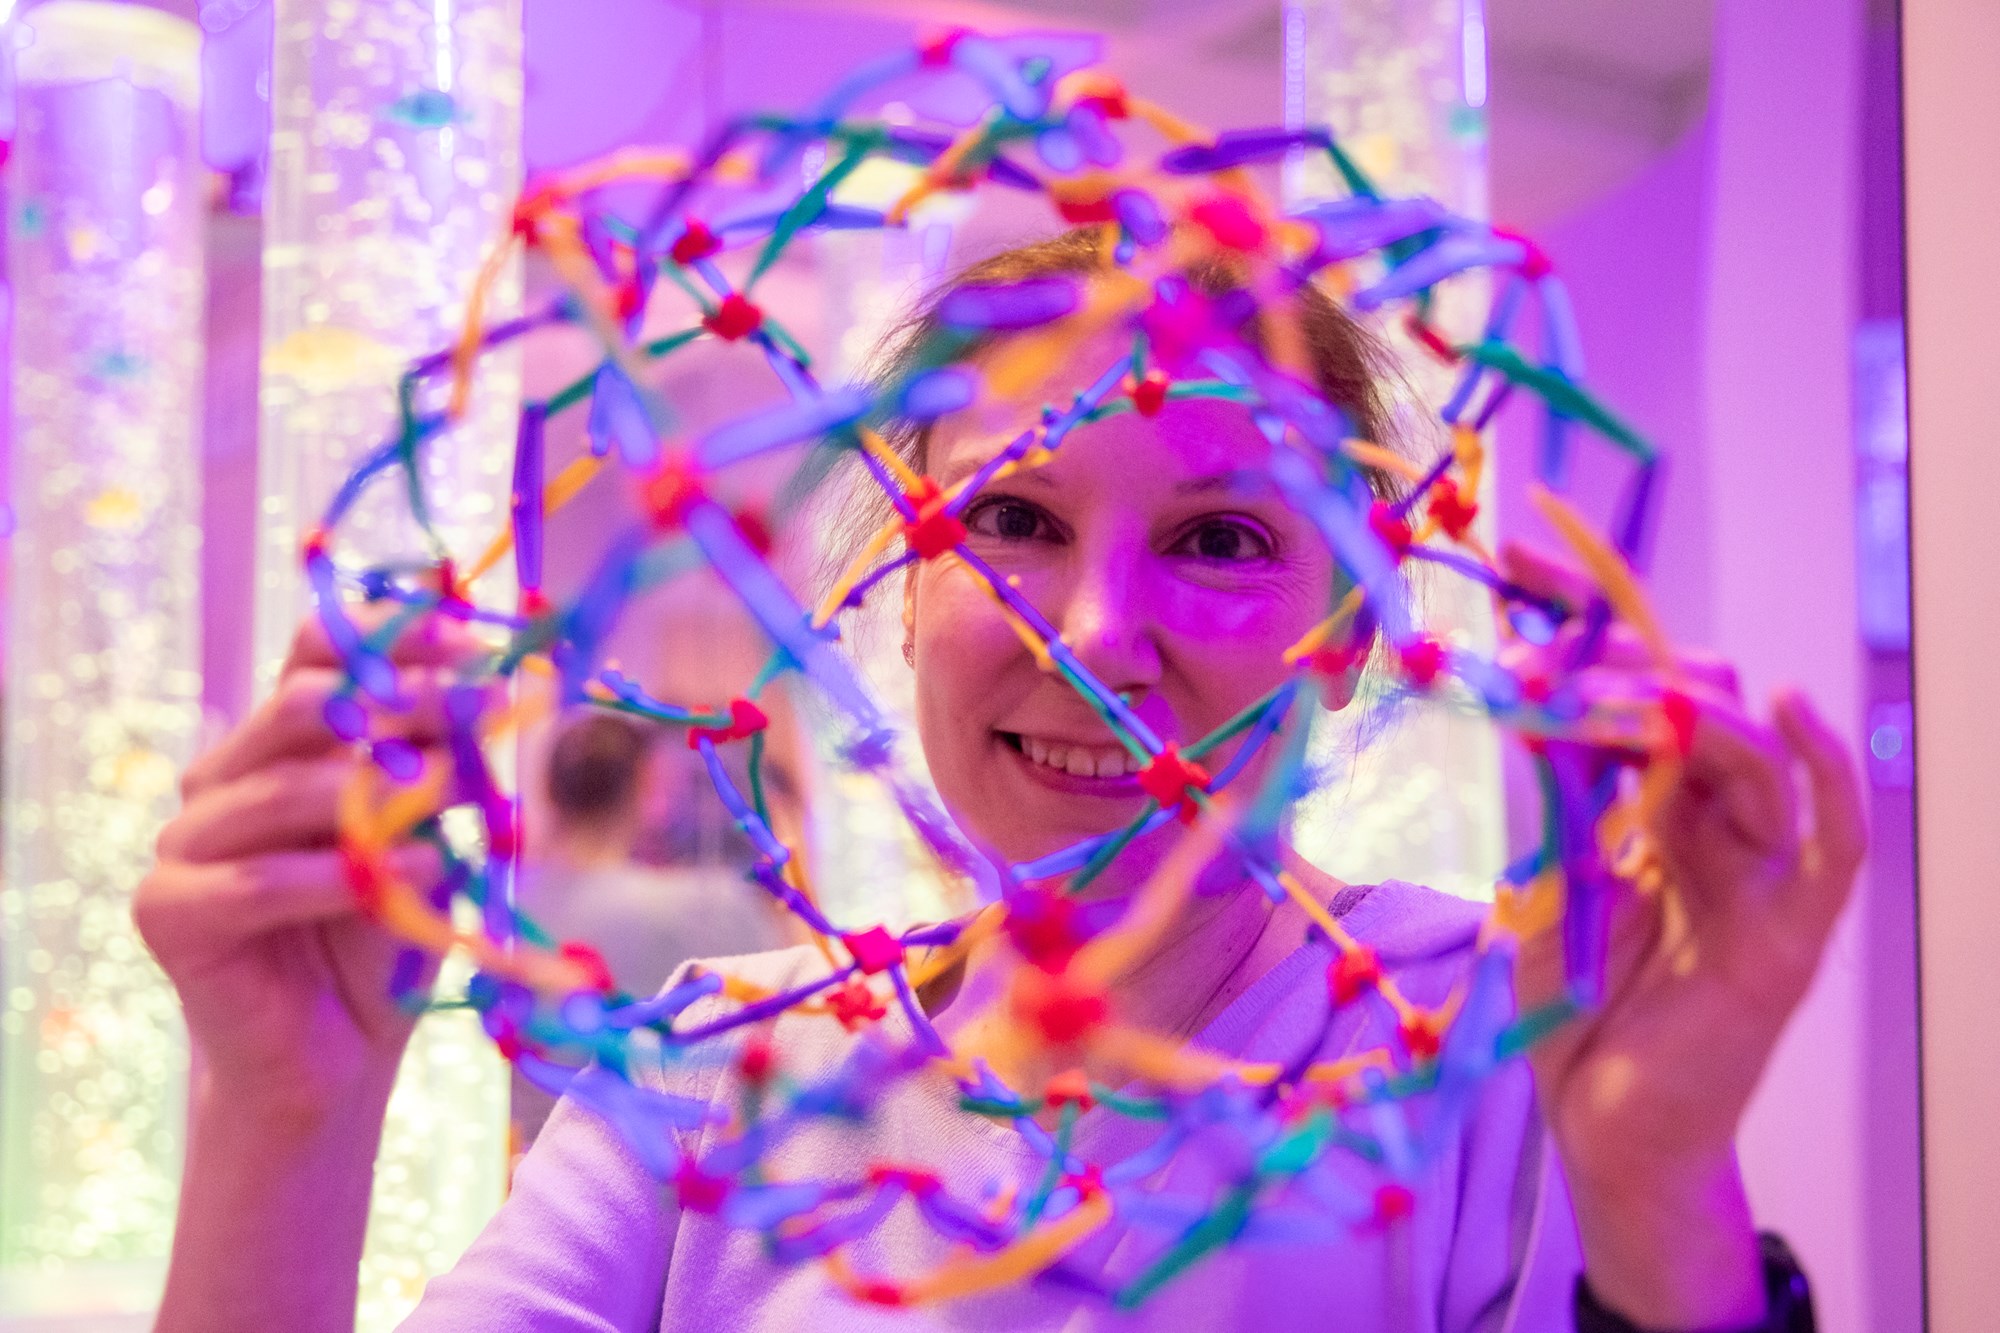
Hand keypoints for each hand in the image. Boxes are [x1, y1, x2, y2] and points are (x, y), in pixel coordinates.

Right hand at [136, 611, 476, 1117]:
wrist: (339, 1053)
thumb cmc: (385, 934)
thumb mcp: (430, 833)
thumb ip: (440, 768)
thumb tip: (489, 693)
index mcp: (279, 743)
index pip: (314, 653)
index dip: (392, 636)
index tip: (476, 642)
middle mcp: (223, 777)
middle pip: (297, 705)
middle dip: (397, 701)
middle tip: (473, 710)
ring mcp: (184, 842)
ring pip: (280, 788)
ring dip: (377, 790)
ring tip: (455, 795)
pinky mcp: (169, 912)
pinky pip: (256, 880)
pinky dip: (343, 873)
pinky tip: (417, 867)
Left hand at [1498, 543, 1866, 1324]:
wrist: (1603, 1124)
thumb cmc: (1575, 1004)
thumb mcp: (1542, 876)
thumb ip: (1549, 794)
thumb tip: (1521, 690)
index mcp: (1657, 805)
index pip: (1634, 688)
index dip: (1586, 619)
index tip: (1516, 555)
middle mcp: (1716, 822)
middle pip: (1698, 700)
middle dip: (1623, 655)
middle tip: (1539, 632)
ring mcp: (1762, 871)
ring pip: (1754, 751)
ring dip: (1680, 709)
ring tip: (1603, 696)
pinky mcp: (1793, 929)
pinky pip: (1834, 839)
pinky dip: (1821, 767)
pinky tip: (1786, 706)